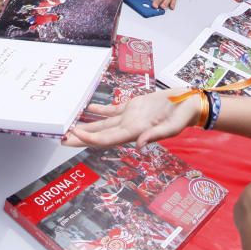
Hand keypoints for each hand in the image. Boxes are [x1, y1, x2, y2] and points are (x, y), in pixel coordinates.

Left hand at [63, 89, 199, 147]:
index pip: (107, 138)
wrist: (189, 104)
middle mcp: (129, 127)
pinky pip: (112, 110)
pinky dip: (99, 110)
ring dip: (87, 125)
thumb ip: (155, 136)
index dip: (90, 138)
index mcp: (135, 132)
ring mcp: (130, 117)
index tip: (75, 135)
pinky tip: (87, 109)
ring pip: (103, 123)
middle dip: (81, 137)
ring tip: (69, 126)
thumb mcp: (171, 128)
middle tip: (61, 138)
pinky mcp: (133, 107)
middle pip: (100, 134)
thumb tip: (139, 145)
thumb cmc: (182, 116)